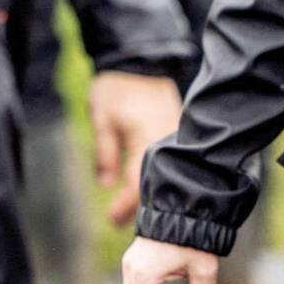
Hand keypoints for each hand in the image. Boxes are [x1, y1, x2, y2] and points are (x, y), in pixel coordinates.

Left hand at [88, 69, 181, 225]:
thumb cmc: (118, 88)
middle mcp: (168, 144)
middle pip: (158, 185)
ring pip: (167, 175)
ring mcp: (177, 139)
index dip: (126, 205)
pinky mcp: (180, 134)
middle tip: (120, 221)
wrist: (141, 62)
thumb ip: (105, 152)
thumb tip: (105, 184)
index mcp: (149, 142)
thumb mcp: (103, 119)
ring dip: (152, 193)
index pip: (139, 184)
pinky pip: (173, 163)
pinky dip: (161, 177)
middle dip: (140, 206)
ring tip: (135, 210)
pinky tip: (153, 187)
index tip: (112, 219)